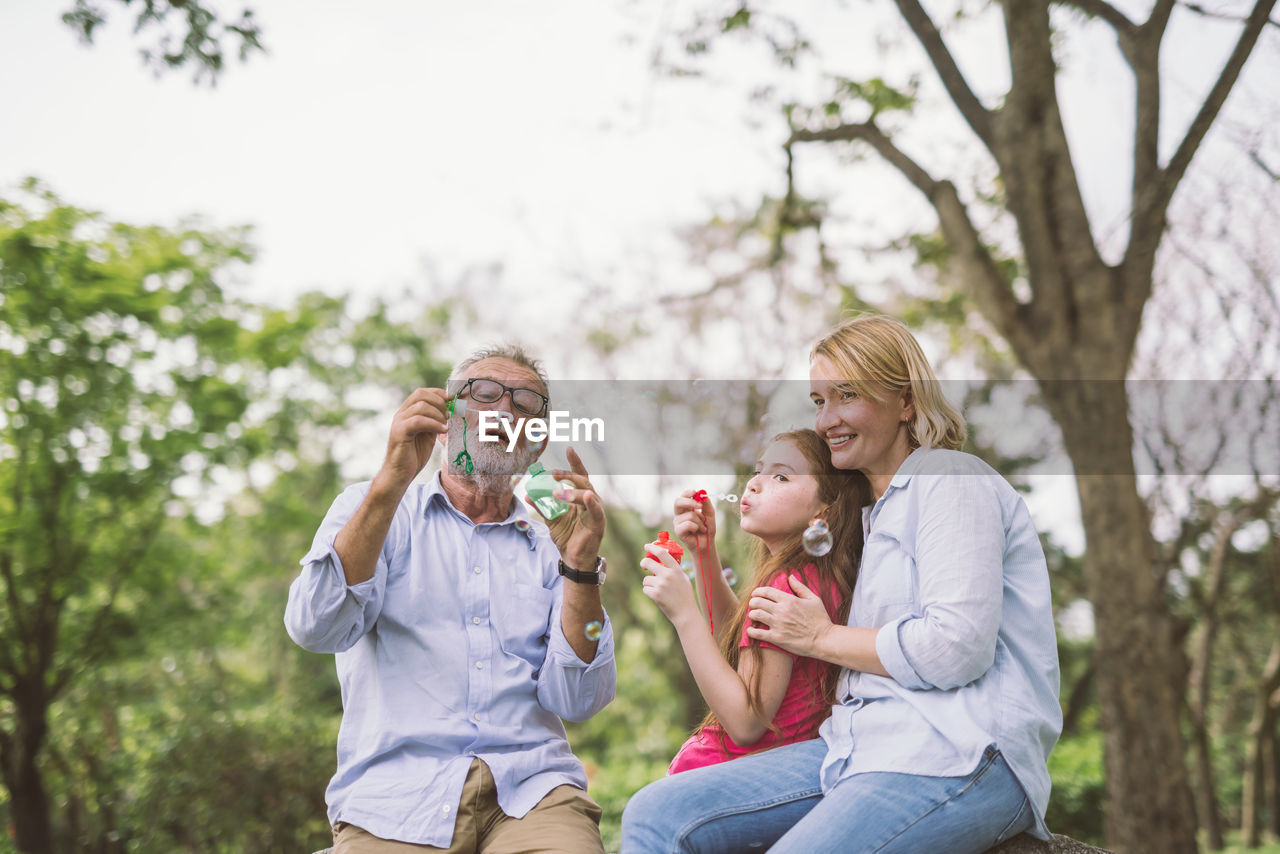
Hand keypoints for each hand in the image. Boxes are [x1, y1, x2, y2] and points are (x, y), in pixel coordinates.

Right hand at [375, 388, 448, 493]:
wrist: (400, 473)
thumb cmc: (414, 455)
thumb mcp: (428, 434)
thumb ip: (435, 421)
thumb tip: (451, 410)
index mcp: (407, 412)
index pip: (421, 392)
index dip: (438, 393)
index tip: (452, 398)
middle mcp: (401, 414)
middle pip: (420, 394)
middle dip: (439, 402)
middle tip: (449, 416)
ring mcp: (399, 422)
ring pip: (421, 406)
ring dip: (438, 414)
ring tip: (445, 426)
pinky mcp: (399, 432)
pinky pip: (418, 421)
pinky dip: (434, 424)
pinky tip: (443, 431)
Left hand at [531, 447, 605, 570]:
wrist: (573, 558)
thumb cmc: (566, 536)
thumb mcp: (551, 519)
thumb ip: (542, 506)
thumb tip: (528, 494)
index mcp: (580, 497)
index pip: (578, 475)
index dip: (574, 462)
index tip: (569, 448)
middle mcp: (590, 500)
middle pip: (582, 482)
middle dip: (568, 475)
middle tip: (553, 473)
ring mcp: (595, 511)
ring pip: (587, 493)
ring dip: (572, 491)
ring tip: (556, 493)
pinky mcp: (598, 523)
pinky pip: (596, 511)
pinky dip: (592, 503)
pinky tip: (588, 496)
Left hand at [640, 545, 698, 625]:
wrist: (686, 613)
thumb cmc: (685, 596)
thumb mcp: (683, 578)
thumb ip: (673, 569)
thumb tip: (660, 560)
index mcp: (676, 569)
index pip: (662, 553)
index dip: (652, 547)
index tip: (647, 546)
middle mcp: (668, 575)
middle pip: (648, 562)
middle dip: (644, 563)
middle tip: (644, 565)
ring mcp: (661, 584)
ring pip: (646, 579)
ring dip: (649, 584)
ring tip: (660, 591)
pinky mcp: (655, 594)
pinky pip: (645, 589)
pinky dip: (649, 592)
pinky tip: (658, 597)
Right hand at [673, 489, 715, 551]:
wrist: (707, 543)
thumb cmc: (707, 529)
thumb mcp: (709, 514)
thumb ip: (706, 503)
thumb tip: (702, 492)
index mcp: (685, 508)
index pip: (682, 497)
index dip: (687, 493)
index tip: (695, 492)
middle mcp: (679, 514)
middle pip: (678, 502)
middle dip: (690, 502)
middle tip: (700, 506)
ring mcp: (677, 523)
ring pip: (689, 515)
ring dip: (700, 521)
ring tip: (702, 527)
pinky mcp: (678, 531)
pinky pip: (688, 524)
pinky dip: (696, 527)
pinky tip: (697, 531)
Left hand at [745, 575, 832, 657]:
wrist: (824, 640)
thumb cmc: (820, 619)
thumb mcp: (814, 599)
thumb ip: (800, 587)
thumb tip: (790, 576)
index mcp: (789, 600)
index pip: (767, 591)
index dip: (758, 591)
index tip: (755, 594)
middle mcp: (781, 611)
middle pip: (758, 602)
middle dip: (753, 602)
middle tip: (753, 605)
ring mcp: (778, 624)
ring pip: (756, 615)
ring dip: (752, 614)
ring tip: (753, 616)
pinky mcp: (777, 638)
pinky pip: (757, 633)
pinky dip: (751, 631)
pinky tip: (751, 630)